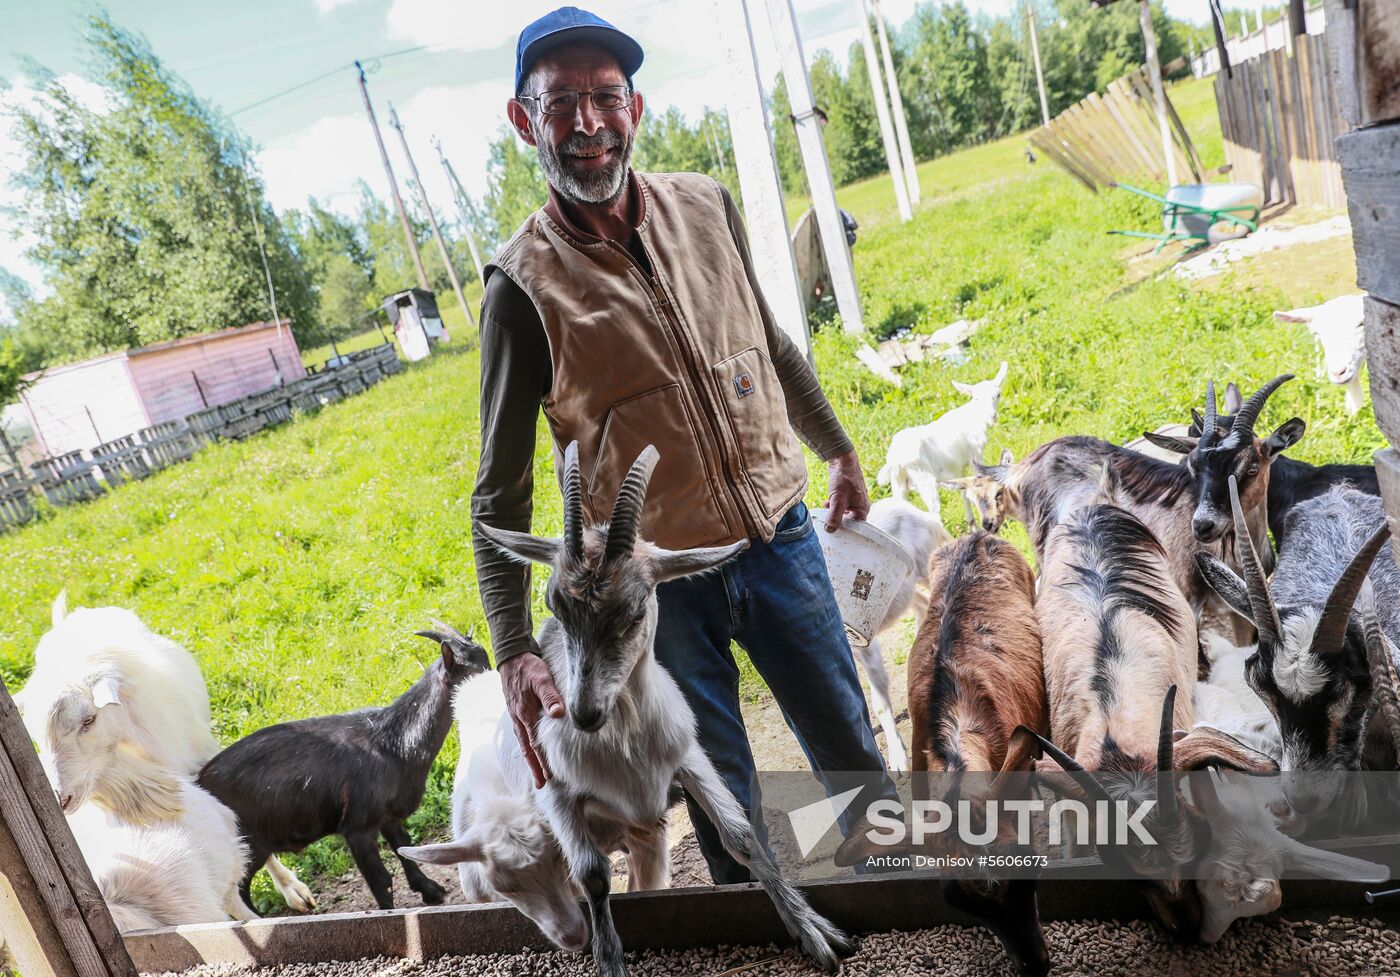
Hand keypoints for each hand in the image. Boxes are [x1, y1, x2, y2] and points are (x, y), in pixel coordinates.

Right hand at [499, 652, 564, 788]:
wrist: (511, 656)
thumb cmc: (528, 667)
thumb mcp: (541, 678)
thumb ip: (550, 696)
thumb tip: (558, 714)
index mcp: (525, 714)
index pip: (534, 744)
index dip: (541, 761)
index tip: (547, 777)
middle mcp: (519, 718)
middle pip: (527, 748)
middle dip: (534, 766)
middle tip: (541, 784)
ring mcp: (516, 715)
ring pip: (523, 742)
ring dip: (531, 757)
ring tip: (537, 772)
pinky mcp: (517, 709)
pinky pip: (522, 733)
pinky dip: (526, 744)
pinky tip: (531, 748)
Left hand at [824, 449, 869, 531]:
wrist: (842, 461)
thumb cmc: (844, 479)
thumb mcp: (838, 500)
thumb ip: (834, 516)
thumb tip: (830, 530)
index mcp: (863, 509)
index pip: (856, 528)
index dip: (845, 532)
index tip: (835, 533)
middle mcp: (861, 506)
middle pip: (849, 521)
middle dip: (838, 521)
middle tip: (827, 522)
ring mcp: (854, 500)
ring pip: (843, 512)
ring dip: (834, 512)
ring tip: (827, 510)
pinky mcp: (848, 495)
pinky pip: (841, 505)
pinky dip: (834, 505)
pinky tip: (827, 503)